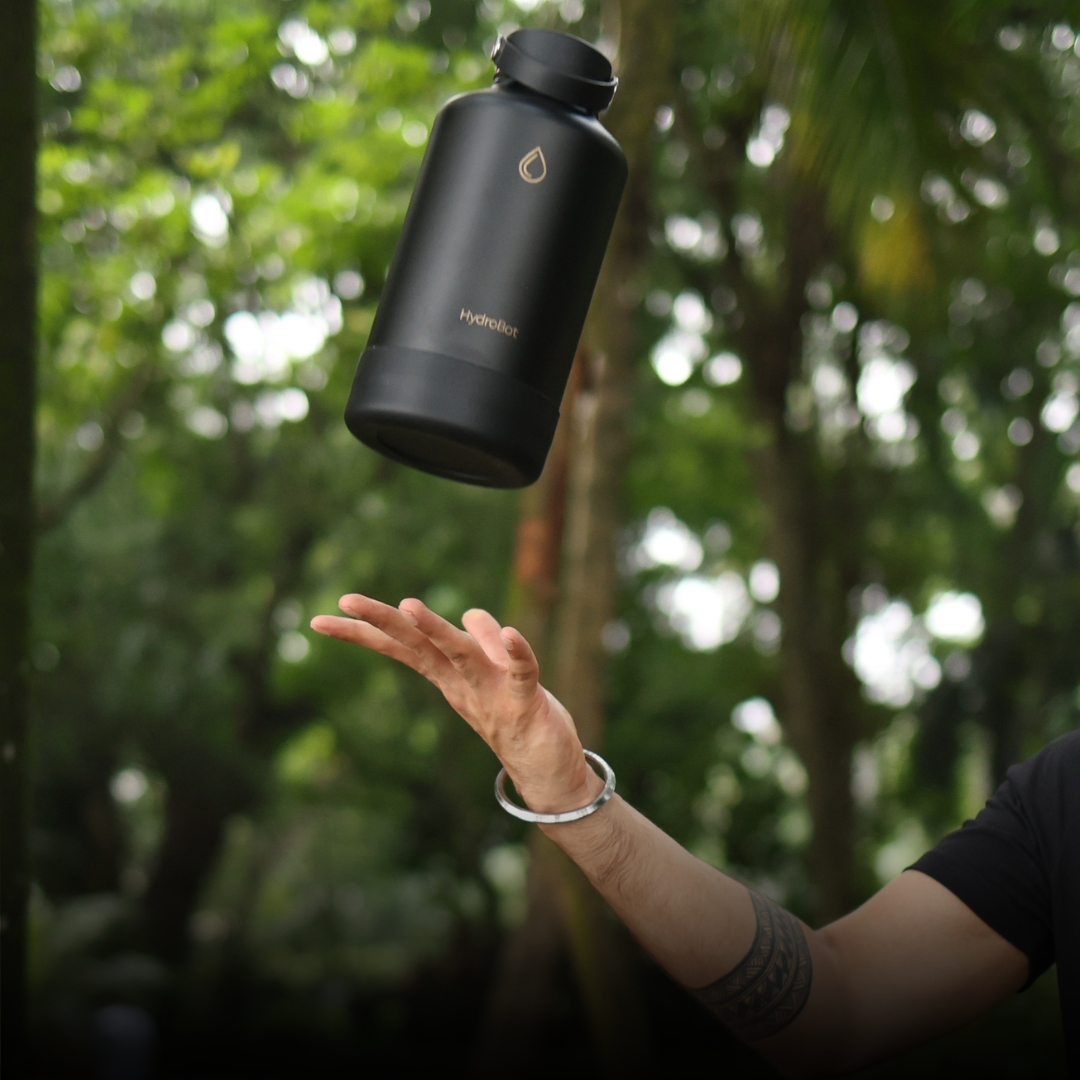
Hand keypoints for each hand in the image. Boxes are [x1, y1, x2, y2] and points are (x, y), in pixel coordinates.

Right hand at [310, 594, 603, 813]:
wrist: (550, 776)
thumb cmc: (521, 721)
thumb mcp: (498, 676)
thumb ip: (485, 644)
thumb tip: (471, 613)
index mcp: (450, 675)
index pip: (403, 646)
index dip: (365, 631)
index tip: (321, 619)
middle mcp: (463, 684)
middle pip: (418, 645)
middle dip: (383, 621)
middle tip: (345, 599)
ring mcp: (492, 694)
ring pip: (460, 655)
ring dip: (436, 629)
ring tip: (408, 604)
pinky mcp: (527, 703)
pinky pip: (522, 673)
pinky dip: (517, 652)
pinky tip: (510, 632)